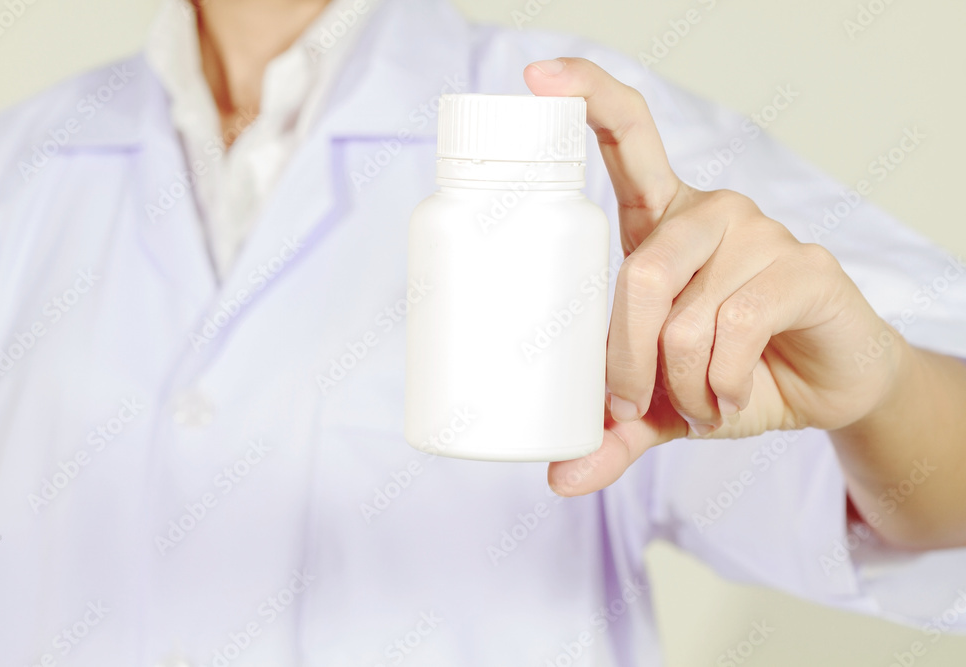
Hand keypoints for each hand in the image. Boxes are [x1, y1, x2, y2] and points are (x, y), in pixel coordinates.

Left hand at [524, 58, 905, 495]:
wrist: (824, 392)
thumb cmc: (731, 373)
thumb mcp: (660, 403)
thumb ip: (611, 431)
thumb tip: (557, 479)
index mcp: (663, 223)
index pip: (627, 136)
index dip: (585, 97)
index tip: (536, 76)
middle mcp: (710, 213)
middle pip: (638, 270)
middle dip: (623, 359)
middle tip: (629, 405)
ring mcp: (761, 232)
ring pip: (685, 315)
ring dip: (682, 384)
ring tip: (702, 402)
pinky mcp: (805, 267)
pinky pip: (734, 330)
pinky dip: (723, 386)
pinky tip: (735, 396)